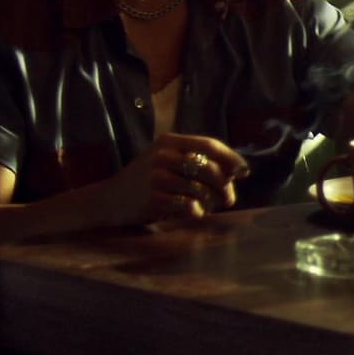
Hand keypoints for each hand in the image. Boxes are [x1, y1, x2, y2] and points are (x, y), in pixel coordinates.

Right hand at [104, 133, 250, 224]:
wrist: (109, 200)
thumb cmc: (148, 182)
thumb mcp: (167, 162)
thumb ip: (196, 161)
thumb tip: (236, 173)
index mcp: (170, 141)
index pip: (210, 144)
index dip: (231, 158)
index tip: (244, 172)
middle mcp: (162, 154)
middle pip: (209, 168)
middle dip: (224, 186)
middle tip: (228, 199)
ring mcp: (155, 176)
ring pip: (200, 189)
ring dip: (210, 202)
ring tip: (206, 206)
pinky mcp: (152, 197)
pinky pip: (187, 205)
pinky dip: (196, 211)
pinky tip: (193, 213)